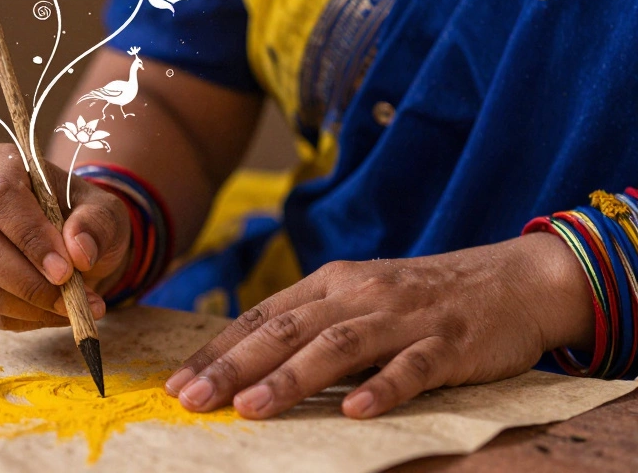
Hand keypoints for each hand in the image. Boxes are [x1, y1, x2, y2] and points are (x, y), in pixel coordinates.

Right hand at [0, 143, 132, 330]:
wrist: (69, 239)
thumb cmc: (83, 216)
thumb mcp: (105, 212)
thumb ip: (96, 224)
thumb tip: (79, 252)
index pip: (0, 196)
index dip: (29, 236)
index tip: (65, 270)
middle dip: (27, 281)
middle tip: (70, 298)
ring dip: (27, 306)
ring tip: (70, 309)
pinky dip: (21, 320)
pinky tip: (51, 313)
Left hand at [165, 233, 594, 418]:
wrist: (513, 281)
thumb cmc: (422, 299)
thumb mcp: (359, 300)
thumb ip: (311, 325)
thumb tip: (247, 360)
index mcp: (330, 285)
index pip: (260, 317)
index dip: (217, 350)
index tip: (177, 382)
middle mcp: (358, 295)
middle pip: (285, 330)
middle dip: (234, 366)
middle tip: (193, 398)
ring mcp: (403, 318)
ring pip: (337, 346)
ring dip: (291, 378)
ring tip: (251, 407)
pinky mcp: (448, 343)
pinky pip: (412, 368)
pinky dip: (382, 387)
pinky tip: (355, 410)